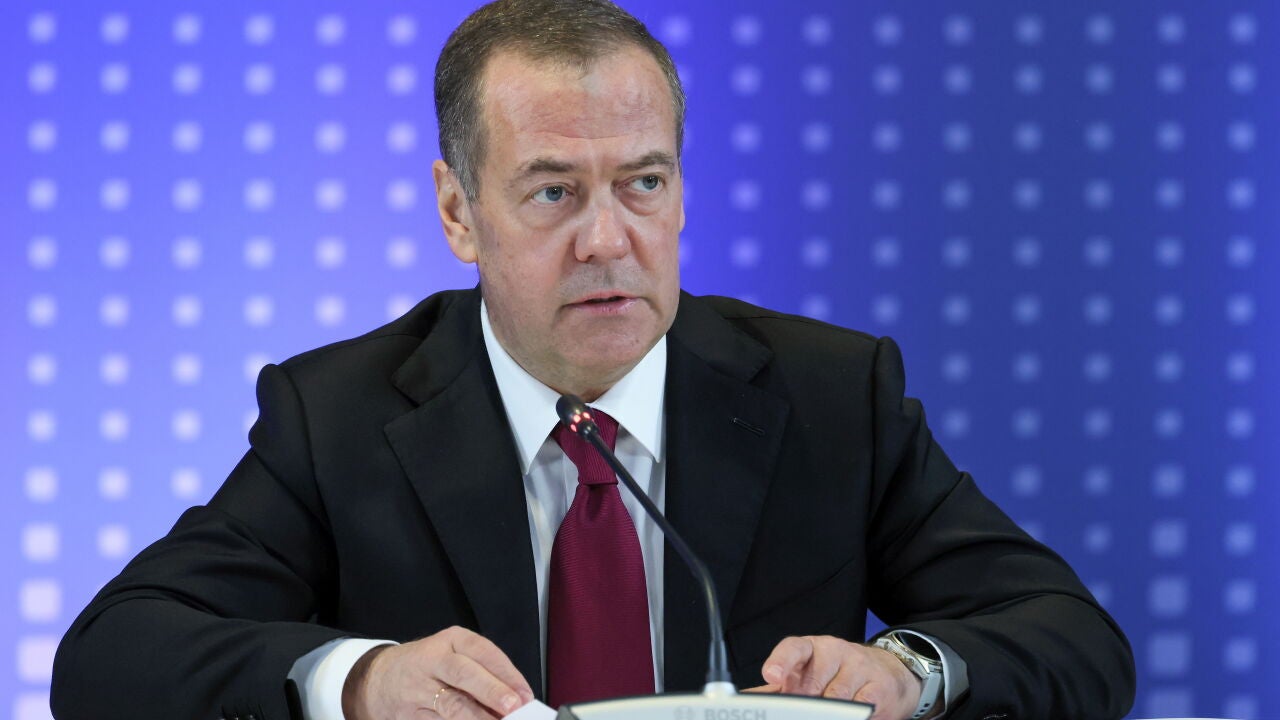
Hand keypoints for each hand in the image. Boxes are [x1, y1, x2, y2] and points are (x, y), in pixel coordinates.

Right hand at [343, 626, 535, 718]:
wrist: (378, 678)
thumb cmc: (428, 665)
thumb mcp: (453, 654)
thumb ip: (483, 672)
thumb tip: (516, 697)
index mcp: (450, 640)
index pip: (482, 651)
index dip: (506, 672)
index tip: (525, 692)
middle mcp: (433, 660)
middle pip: (464, 673)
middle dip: (491, 691)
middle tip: (513, 706)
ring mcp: (418, 688)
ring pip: (451, 704)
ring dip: (477, 717)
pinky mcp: (410, 713)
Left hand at [742, 635, 924, 719]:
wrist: (887, 673)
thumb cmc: (838, 674)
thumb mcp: (808, 674)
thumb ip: (780, 687)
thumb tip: (747, 699)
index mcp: (811, 649)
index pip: (793, 649)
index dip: (780, 661)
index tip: (771, 676)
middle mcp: (834, 651)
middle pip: (813, 681)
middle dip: (805, 702)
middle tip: (805, 709)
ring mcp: (859, 666)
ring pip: (837, 696)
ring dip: (830, 711)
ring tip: (830, 711)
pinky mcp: (880, 686)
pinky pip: (861, 706)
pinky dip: (853, 715)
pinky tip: (853, 713)